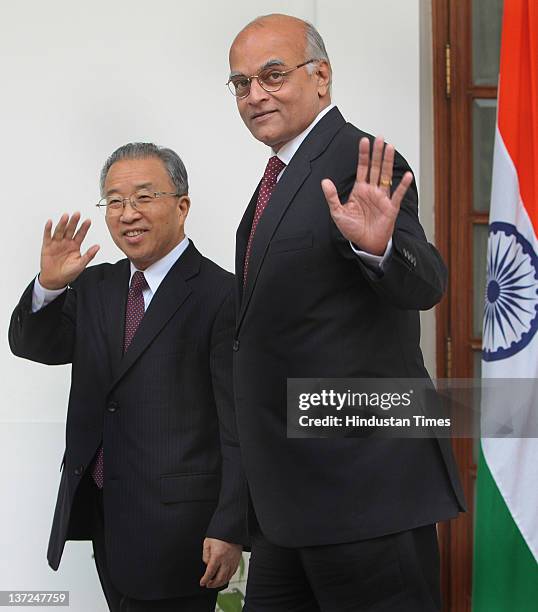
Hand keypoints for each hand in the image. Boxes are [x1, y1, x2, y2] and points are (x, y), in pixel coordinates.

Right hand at [39, 213, 99, 289]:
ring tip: (66, 216)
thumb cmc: (68, 273)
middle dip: (74, 222)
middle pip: (70, 230)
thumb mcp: (81, 264)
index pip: (80, 234)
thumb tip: (98, 247)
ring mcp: (57, 243)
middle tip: (77, 214)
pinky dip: (48, 229)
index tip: (88, 220)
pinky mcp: (47, 246)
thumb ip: (89, 255)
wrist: (55, 280)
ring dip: (63, 223)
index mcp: (75, 246)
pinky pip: (48, 236)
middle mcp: (66, 242)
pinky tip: (50, 222)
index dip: (84, 228)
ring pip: (60, 231)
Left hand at [199, 537, 241, 587]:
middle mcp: (226, 561)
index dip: (205, 579)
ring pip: (227, 577)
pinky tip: (224, 578)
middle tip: (208, 585)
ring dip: (220, 583)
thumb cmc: (220, 534)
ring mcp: (233, 561)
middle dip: (212, 584)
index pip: (210, 572)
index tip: (202, 582)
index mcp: (217, 556)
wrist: (232, 530)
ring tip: (215, 583)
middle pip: (219, 578)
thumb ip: (205, 554)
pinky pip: (233, 573)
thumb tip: (207, 564)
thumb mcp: (208, 542)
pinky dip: (228, 578)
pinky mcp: (237, 561)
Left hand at [321, 136, 412, 254]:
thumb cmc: (353, 229)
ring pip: (386, 176)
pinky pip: (397, 194)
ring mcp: (382, 198)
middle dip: (377, 153)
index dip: (363, 155)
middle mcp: (372, 191)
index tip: (363, 141)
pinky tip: (406, 175)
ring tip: (390, 148)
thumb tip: (325, 181)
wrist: (364, 244)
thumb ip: (332, 197)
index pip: (362, 168)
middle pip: (375, 167)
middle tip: (379, 138)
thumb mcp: (338, 213)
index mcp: (360, 190)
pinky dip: (402, 186)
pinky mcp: (390, 208)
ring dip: (388, 162)